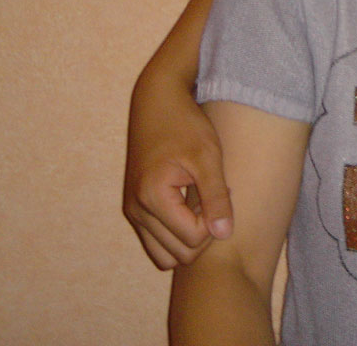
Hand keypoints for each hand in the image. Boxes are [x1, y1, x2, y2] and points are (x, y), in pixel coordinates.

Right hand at [124, 71, 232, 267]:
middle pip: (178, 255)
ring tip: (201, 202)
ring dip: (188, 237)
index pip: (192, 240)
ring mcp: (132, 211)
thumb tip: (224, 235)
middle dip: (202, 233)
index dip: (214, 223)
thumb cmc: (185, 124)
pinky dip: (176, 232)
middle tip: (213, 197)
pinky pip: (156, 240)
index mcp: (152, 197)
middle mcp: (136, 210)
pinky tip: (190, 203)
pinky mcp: (135, 207)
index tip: (222, 191)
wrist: (157, 102)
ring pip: (165, 254)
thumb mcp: (208, 157)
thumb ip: (216, 197)